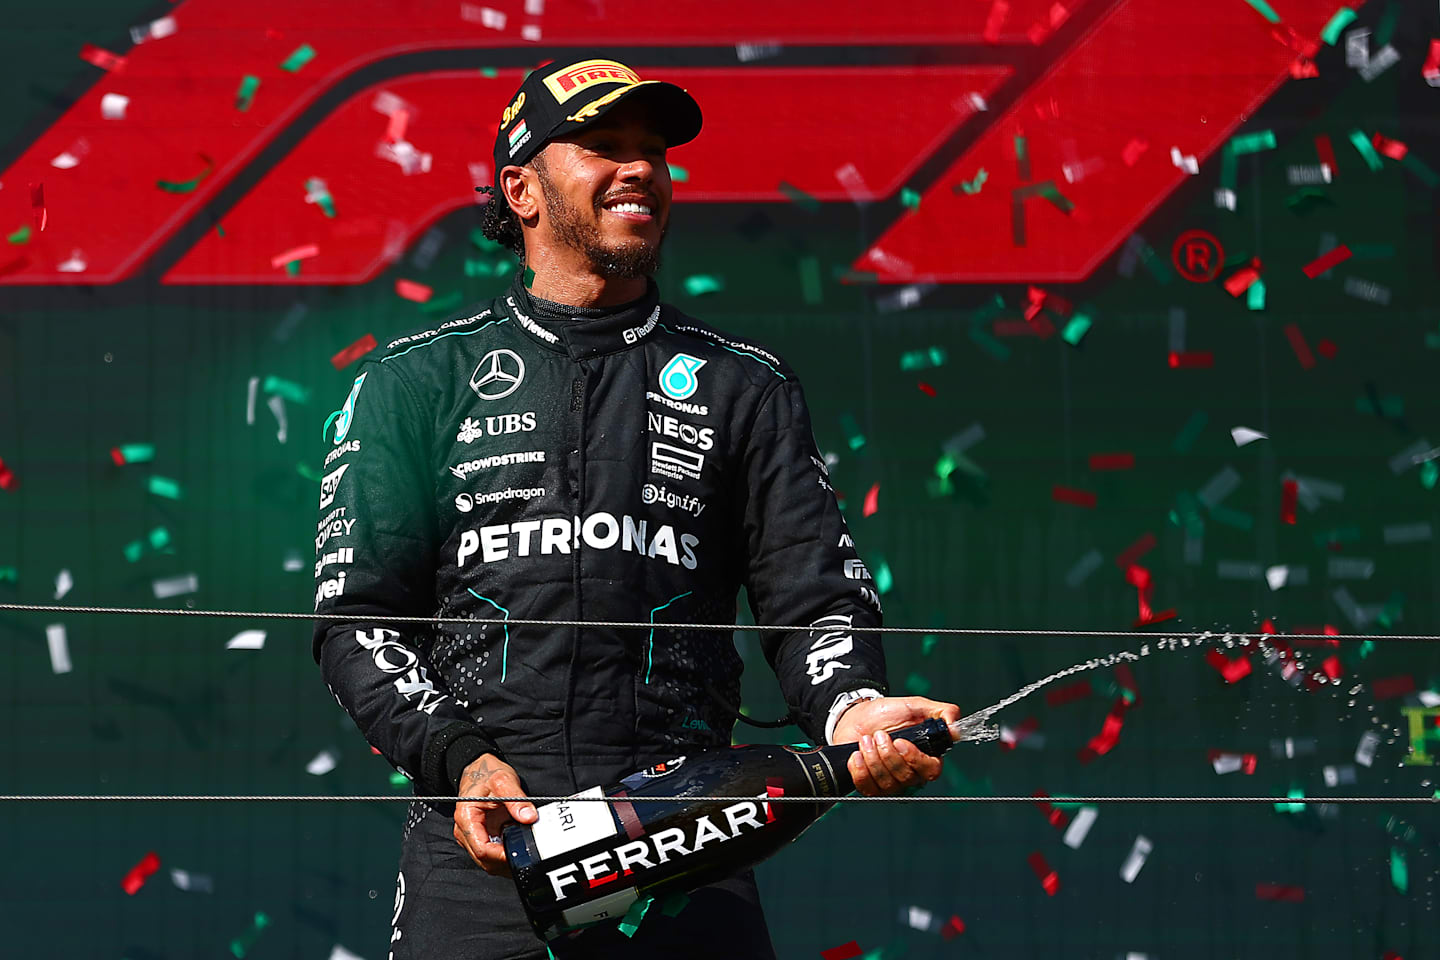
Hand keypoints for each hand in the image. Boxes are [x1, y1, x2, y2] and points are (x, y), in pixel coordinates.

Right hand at [452, 753, 537, 875]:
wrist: (479, 768)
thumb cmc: (486, 773)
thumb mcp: (503, 779)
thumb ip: (516, 799)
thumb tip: (529, 816)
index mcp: (466, 818)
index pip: (482, 849)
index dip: (501, 856)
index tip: (520, 853)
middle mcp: (465, 831)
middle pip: (484, 859)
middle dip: (505, 861)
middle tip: (527, 854)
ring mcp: (472, 835)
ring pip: (488, 861)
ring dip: (505, 860)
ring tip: (524, 849)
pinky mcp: (482, 835)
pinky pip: (493, 853)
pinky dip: (505, 853)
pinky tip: (517, 845)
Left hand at [833, 696, 961, 796]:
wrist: (857, 715)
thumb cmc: (887, 713)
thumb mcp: (915, 705)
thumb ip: (941, 712)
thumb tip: (955, 727)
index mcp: (926, 756)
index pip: (931, 770)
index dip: (915, 759)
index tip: (900, 742)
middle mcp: (910, 773)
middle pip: (905, 777)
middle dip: (888, 754)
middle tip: (879, 734)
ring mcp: (890, 782)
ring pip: (887, 783)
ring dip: (873, 758)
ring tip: (866, 739)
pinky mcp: (870, 786)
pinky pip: (868, 788)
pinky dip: (860, 770)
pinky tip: (856, 754)